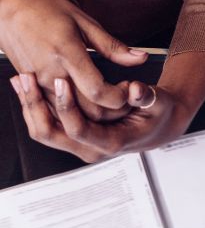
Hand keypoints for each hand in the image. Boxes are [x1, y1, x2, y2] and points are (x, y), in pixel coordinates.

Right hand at [0, 0, 146, 120]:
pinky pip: (57, 109)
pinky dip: (77, 111)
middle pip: (86, 110)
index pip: (97, 91)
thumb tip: (140, 58)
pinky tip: (91, 101)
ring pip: (71, 115)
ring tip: (113, 99)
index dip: (119, 97)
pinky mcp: (34, 88)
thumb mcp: (85, 22)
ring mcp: (40, 84)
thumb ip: (112, 46)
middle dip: (112, 111)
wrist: (9, 12)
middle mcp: (52, 74)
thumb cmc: (47, 11)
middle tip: (128, 98)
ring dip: (95, 114)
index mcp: (68, 54)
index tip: (130, 88)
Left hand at [9, 72, 191, 161]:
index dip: (67, 105)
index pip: (78, 129)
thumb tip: (136, 90)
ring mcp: (80, 145)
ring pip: (43, 132)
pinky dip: (35, 108)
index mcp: (112, 143)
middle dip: (34, 105)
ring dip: (29, 106)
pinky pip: (48, 127)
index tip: (61, 80)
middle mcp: (91, 149)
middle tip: (25, 78)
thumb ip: (148, 96)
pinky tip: (29, 88)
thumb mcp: (161, 102)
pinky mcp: (74, 137)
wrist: (158, 127)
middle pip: (51, 133)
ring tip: (20, 80)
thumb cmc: (159, 113)